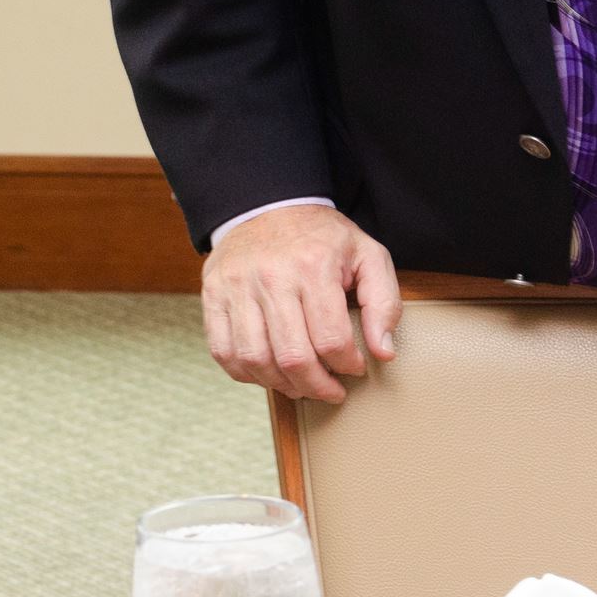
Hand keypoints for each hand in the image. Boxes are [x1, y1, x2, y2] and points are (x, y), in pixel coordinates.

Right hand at [202, 204, 399, 401]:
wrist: (267, 205)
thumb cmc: (321, 237)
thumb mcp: (367, 255)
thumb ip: (384, 303)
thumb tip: (382, 352)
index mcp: (313, 266)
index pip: (331, 339)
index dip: (348, 365)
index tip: (355, 367)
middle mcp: (270, 277)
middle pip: (293, 357)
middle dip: (318, 387)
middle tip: (331, 390)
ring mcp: (236, 287)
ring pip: (255, 360)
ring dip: (282, 385)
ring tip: (301, 385)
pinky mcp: (212, 296)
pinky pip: (224, 352)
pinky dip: (246, 373)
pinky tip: (269, 371)